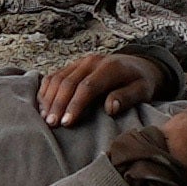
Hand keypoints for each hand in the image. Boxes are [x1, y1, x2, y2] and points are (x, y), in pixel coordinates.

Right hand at [31, 51, 166, 127]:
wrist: (139, 64)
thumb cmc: (141, 82)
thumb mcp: (143, 90)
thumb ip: (127, 97)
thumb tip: (109, 108)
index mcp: (110, 67)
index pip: (87, 87)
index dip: (75, 105)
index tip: (67, 123)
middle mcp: (92, 61)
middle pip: (68, 82)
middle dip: (58, 104)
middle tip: (51, 124)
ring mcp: (81, 62)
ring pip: (58, 78)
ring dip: (49, 98)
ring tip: (45, 118)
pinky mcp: (74, 65)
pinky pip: (55, 75)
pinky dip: (46, 90)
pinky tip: (43, 105)